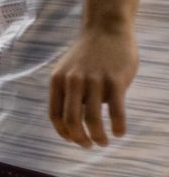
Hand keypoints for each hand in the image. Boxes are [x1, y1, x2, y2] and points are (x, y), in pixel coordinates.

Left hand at [50, 25, 136, 148]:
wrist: (106, 30)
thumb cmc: (88, 55)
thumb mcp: (68, 71)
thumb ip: (68, 93)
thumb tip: (74, 122)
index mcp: (58, 81)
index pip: (55, 115)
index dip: (64, 133)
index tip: (74, 141)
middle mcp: (73, 82)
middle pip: (72, 121)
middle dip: (80, 139)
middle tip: (90, 146)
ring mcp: (94, 81)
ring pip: (93, 119)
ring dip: (99, 136)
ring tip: (105, 142)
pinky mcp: (115, 81)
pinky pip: (116, 111)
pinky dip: (118, 126)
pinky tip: (120, 132)